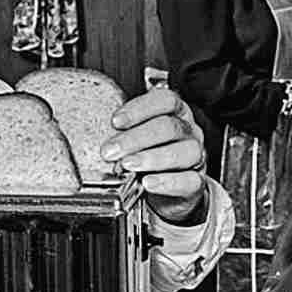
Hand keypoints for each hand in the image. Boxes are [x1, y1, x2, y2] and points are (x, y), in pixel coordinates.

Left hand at [101, 86, 207, 223]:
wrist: (163, 191)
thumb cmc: (147, 155)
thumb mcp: (134, 137)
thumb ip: (122, 131)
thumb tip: (95, 131)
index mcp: (175, 112)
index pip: (164, 100)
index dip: (139, 109)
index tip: (116, 121)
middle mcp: (188, 130)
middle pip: (169, 127)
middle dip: (136, 138)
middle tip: (111, 151)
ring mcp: (195, 155)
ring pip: (183, 152)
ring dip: (152, 158)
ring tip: (128, 165)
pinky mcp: (197, 181)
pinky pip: (189, 180)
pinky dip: (167, 182)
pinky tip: (148, 182)